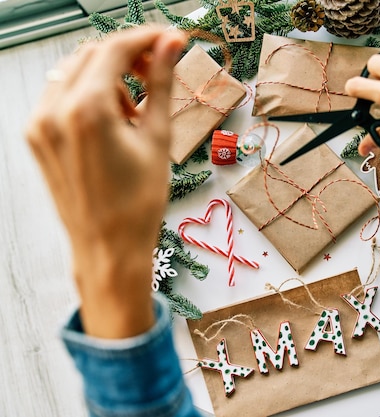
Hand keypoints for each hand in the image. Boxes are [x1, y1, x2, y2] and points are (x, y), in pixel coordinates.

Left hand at [26, 27, 186, 337]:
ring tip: (135, 109)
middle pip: (92, 54)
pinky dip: (89, 95)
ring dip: (108, 76)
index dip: (146, 38)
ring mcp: (40, 124)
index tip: (170, 39)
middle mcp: (53, 112)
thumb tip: (171, 45)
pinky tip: (113, 120)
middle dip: (127, 55)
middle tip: (158, 69)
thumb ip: (161, 84)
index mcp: (86, 111)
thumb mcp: (158, 138)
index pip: (114, 49)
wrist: (108, 248)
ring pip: (75, 72)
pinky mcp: (37, 137)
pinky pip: (61, 95)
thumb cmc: (138, 203)